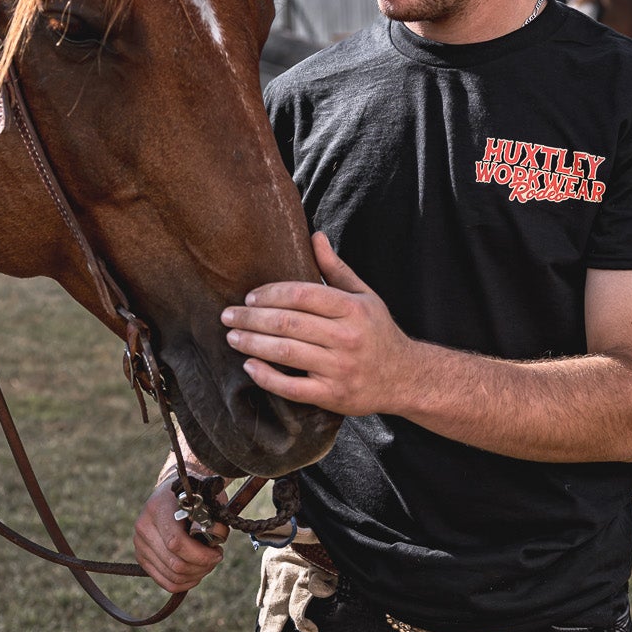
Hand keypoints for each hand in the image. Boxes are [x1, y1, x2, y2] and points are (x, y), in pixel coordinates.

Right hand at [132, 477, 228, 594]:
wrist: (169, 494)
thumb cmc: (193, 496)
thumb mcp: (206, 499)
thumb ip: (213, 518)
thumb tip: (216, 541)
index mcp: (159, 508)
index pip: (176, 542)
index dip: (200, 555)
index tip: (217, 552)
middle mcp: (144, 527)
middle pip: (174, 563)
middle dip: (202, 566)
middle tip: (215, 558)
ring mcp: (140, 544)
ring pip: (171, 576)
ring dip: (195, 575)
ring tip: (207, 564)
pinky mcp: (141, 557)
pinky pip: (165, 581)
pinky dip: (184, 583)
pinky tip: (196, 574)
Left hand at [221, 232, 412, 418]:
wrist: (404, 377)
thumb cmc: (378, 332)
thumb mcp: (364, 295)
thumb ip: (335, 268)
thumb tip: (315, 235)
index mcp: (352, 309)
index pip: (302, 295)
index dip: (271, 294)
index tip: (249, 297)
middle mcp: (346, 338)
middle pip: (288, 323)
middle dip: (251, 318)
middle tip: (227, 315)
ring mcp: (339, 368)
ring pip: (286, 353)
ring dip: (252, 344)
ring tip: (232, 337)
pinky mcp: (332, 395)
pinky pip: (292, 388)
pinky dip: (267, 377)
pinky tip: (249, 366)